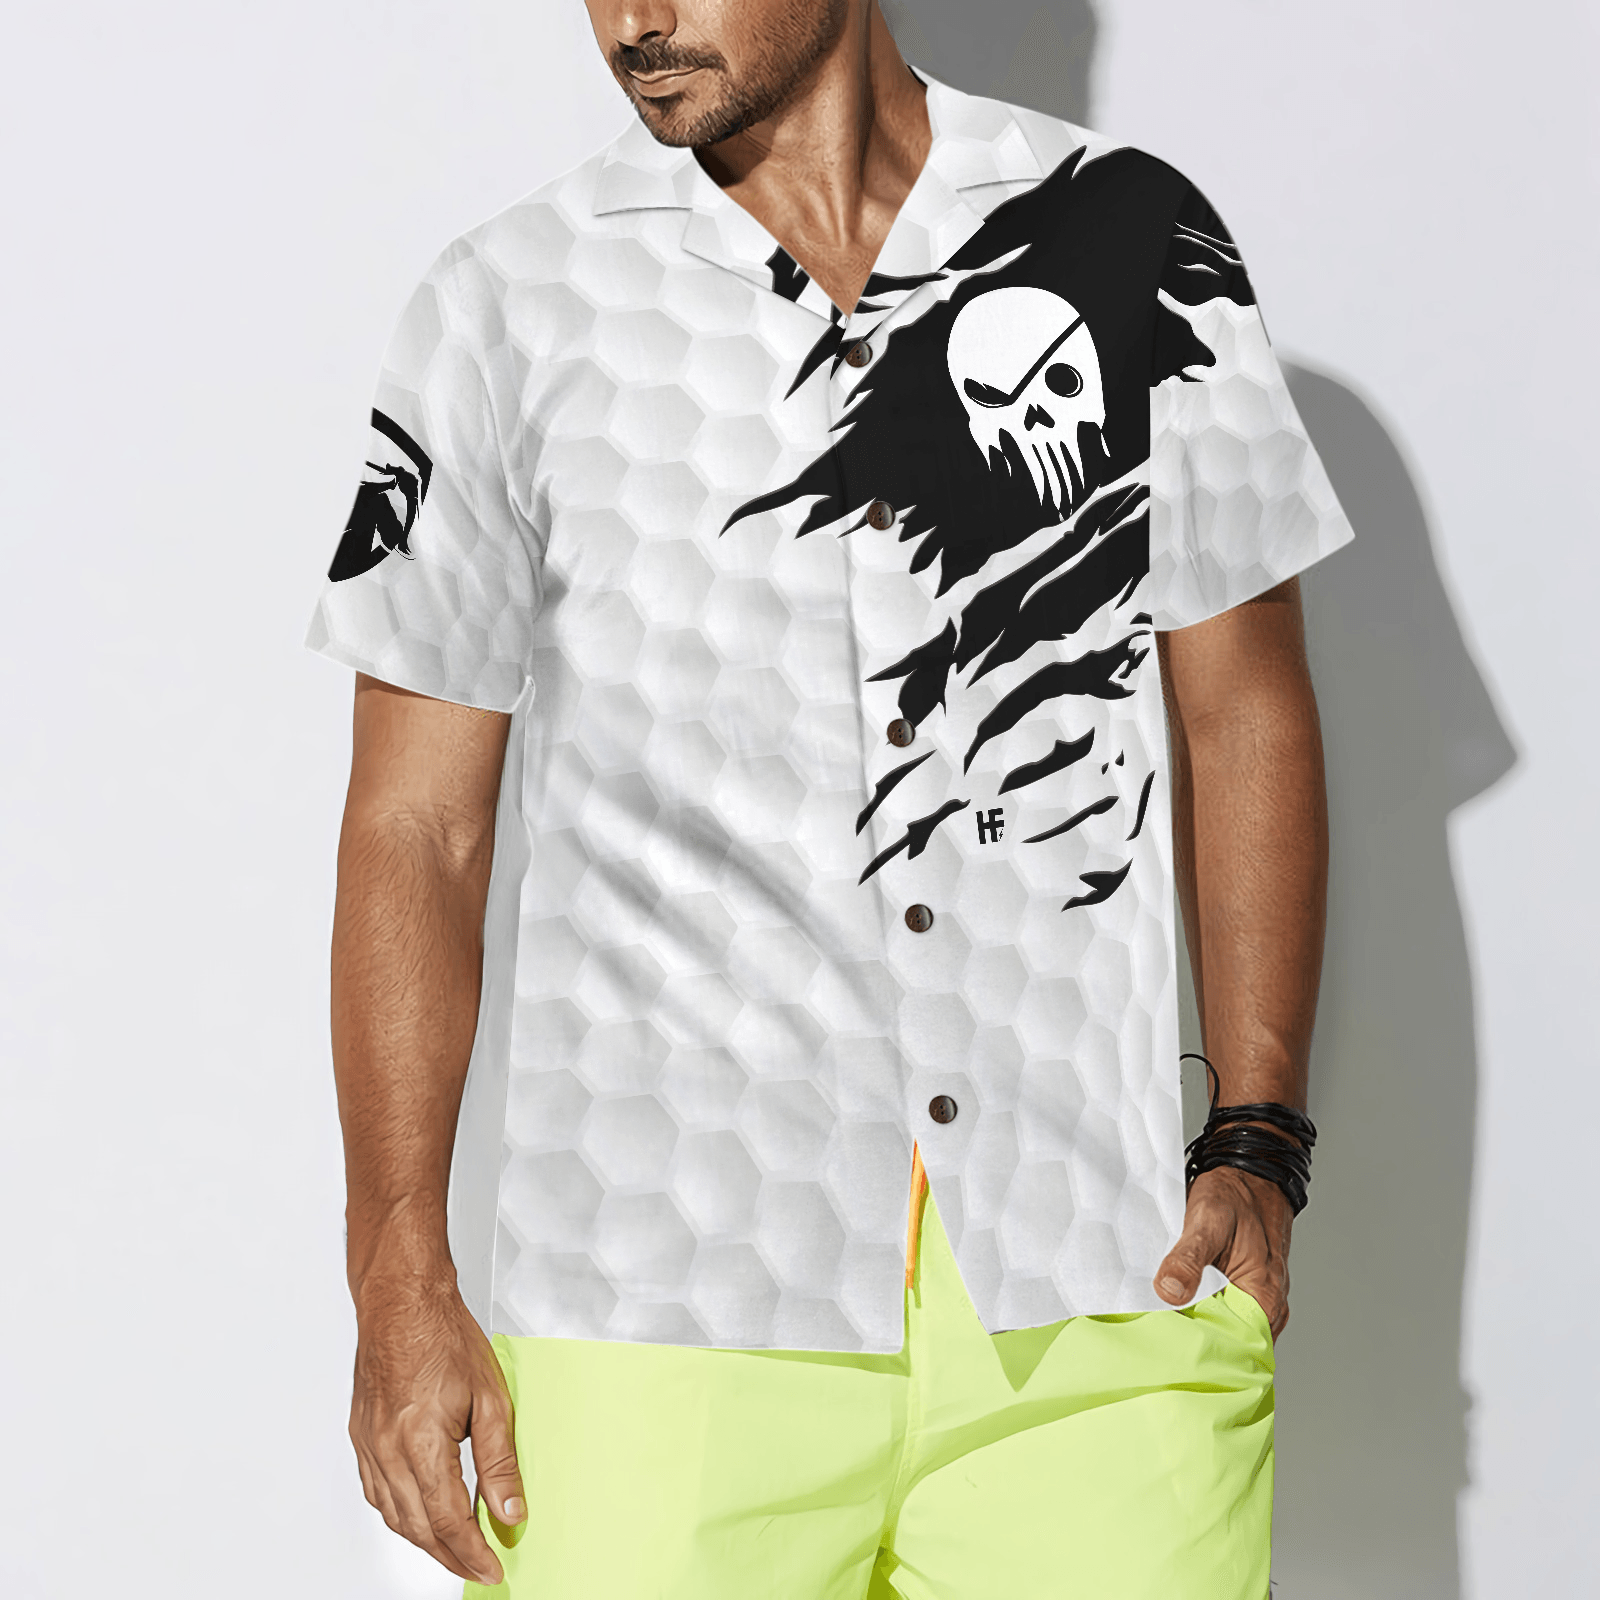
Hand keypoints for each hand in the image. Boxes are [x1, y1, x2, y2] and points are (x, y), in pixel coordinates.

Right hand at [349, 1270, 526, 1584]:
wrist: (402, 1300)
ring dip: (424, 1539)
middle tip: (478, 1565)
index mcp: (420, 1442)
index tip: (492, 1567)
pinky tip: (417, 1513)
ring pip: (393, 1515)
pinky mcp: (360, 1436)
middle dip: (450, 1555)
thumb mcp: (491, 1397)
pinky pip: (377, 1492)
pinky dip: (399, 1513)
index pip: (448, 1519)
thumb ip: (500, 1461)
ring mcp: (368, 1445)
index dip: (472, 1552)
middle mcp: (387, 1450)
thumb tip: (510, 1510)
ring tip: (454, 1548)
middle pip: (418, 1526)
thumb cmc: (443, 1335)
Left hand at [1153, 1166, 1294, 1338]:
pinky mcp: (1242, 1291)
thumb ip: (1188, 1258)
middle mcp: (1266, 1308)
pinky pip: (1221, 1312)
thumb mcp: (1208, 1220)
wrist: (1250, 1174)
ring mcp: (1256, 1301)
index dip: (1201, 1352)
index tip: (1166, 1350)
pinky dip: (1200, 1311)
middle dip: (1195, 1345)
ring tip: (1160, 1328)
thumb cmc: (1235, 1195)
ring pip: (1223, 1329)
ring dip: (1196, 1327)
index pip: (1233, 1348)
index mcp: (1264, 1299)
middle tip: (1155, 1341)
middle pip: (1228, 1344)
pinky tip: (1175, 1307)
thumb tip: (1168, 1293)